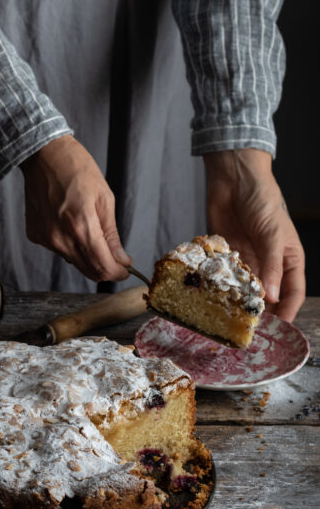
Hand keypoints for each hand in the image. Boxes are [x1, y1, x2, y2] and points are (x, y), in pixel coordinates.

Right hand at [20, 135, 130, 281]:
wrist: (44, 155)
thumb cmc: (76, 170)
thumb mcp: (104, 199)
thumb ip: (111, 235)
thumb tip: (121, 259)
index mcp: (81, 226)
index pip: (103, 267)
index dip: (118, 272)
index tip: (126, 269)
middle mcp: (60, 238)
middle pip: (89, 271)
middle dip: (106, 268)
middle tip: (116, 257)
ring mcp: (46, 238)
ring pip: (74, 262)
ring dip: (88, 256)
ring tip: (92, 232)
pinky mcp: (35, 235)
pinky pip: (59, 250)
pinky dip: (70, 245)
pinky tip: (71, 224)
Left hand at [203, 149, 305, 320]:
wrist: (235, 179)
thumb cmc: (263, 200)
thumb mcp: (272, 234)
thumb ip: (271, 266)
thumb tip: (272, 297)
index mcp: (289, 258)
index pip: (294, 292)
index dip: (289, 311)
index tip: (279, 329)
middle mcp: (269, 263)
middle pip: (267, 295)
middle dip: (260, 311)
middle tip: (250, 329)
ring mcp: (247, 259)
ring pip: (244, 288)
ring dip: (238, 301)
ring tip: (230, 319)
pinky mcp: (227, 254)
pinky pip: (224, 275)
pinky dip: (221, 286)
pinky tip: (214, 298)